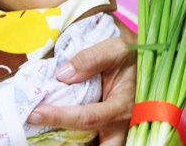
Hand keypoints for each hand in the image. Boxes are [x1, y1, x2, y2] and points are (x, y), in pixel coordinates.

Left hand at [28, 31, 135, 145]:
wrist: (150, 59)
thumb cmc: (131, 55)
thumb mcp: (114, 49)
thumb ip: (90, 59)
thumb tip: (62, 75)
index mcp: (121, 106)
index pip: (87, 118)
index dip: (59, 117)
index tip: (35, 113)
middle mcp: (122, 125)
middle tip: (42, 133)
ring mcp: (120, 131)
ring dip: (78, 143)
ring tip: (50, 132)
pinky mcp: (115, 130)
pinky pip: (99, 141)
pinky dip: (82, 139)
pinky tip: (64, 130)